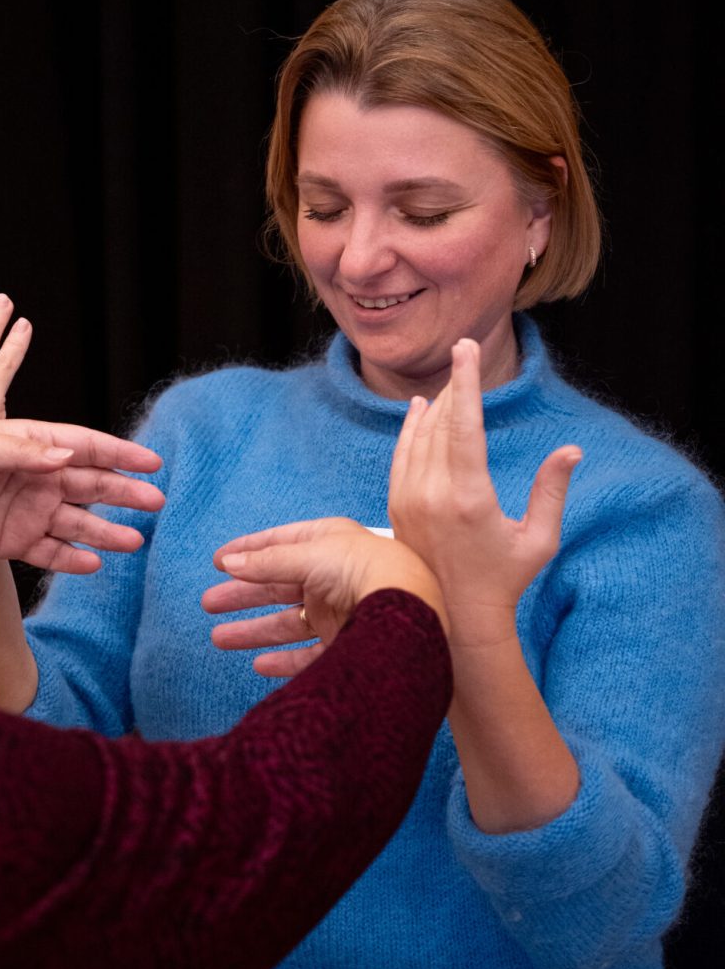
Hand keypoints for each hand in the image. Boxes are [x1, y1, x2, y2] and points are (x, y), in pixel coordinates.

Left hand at [0, 420, 164, 575]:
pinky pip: (50, 553)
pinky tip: (95, 564)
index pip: (85, 446)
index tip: (152, 462)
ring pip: (78, 523)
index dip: (119, 453)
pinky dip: (71, 559)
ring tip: (135, 541)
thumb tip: (72, 456)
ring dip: (106, 532)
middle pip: (90, 486)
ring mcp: (26, 511)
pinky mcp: (12, 542)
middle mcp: (35, 478)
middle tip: (156, 502)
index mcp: (30, 444)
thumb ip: (27, 452)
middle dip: (124, 493)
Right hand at [202, 518, 445, 677]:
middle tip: (209, 603)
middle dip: (242, 594)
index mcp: (328, 545)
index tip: (218, 561)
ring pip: (287, 624)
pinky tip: (260, 665)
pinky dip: (283, 662)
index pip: (279, 544)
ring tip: (218, 638)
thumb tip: (229, 562)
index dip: (248, 551)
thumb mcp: (309, 554)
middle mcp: (333, 578)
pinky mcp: (346, 647)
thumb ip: (266, 562)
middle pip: (278, 587)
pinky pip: (308, 656)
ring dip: (253, 630)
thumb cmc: (364, 569)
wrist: (409, 611)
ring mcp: (340, 614)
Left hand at [387, 337, 580, 643]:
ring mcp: (409, 500)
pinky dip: (410, 430)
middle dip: (454, 386)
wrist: (454, 620)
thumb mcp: (540, 539)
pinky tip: (420, 412)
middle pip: (441, 423)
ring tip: (450, 382)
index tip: (465, 348)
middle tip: (465, 356)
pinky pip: (402, 456)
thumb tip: (571, 450)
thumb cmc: (505, 581)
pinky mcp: (397, 508)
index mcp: (468, 497)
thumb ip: (552, 490)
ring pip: (419, 437)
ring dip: (435, 406)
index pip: (464, 424)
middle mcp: (432, 494)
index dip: (465, 381)